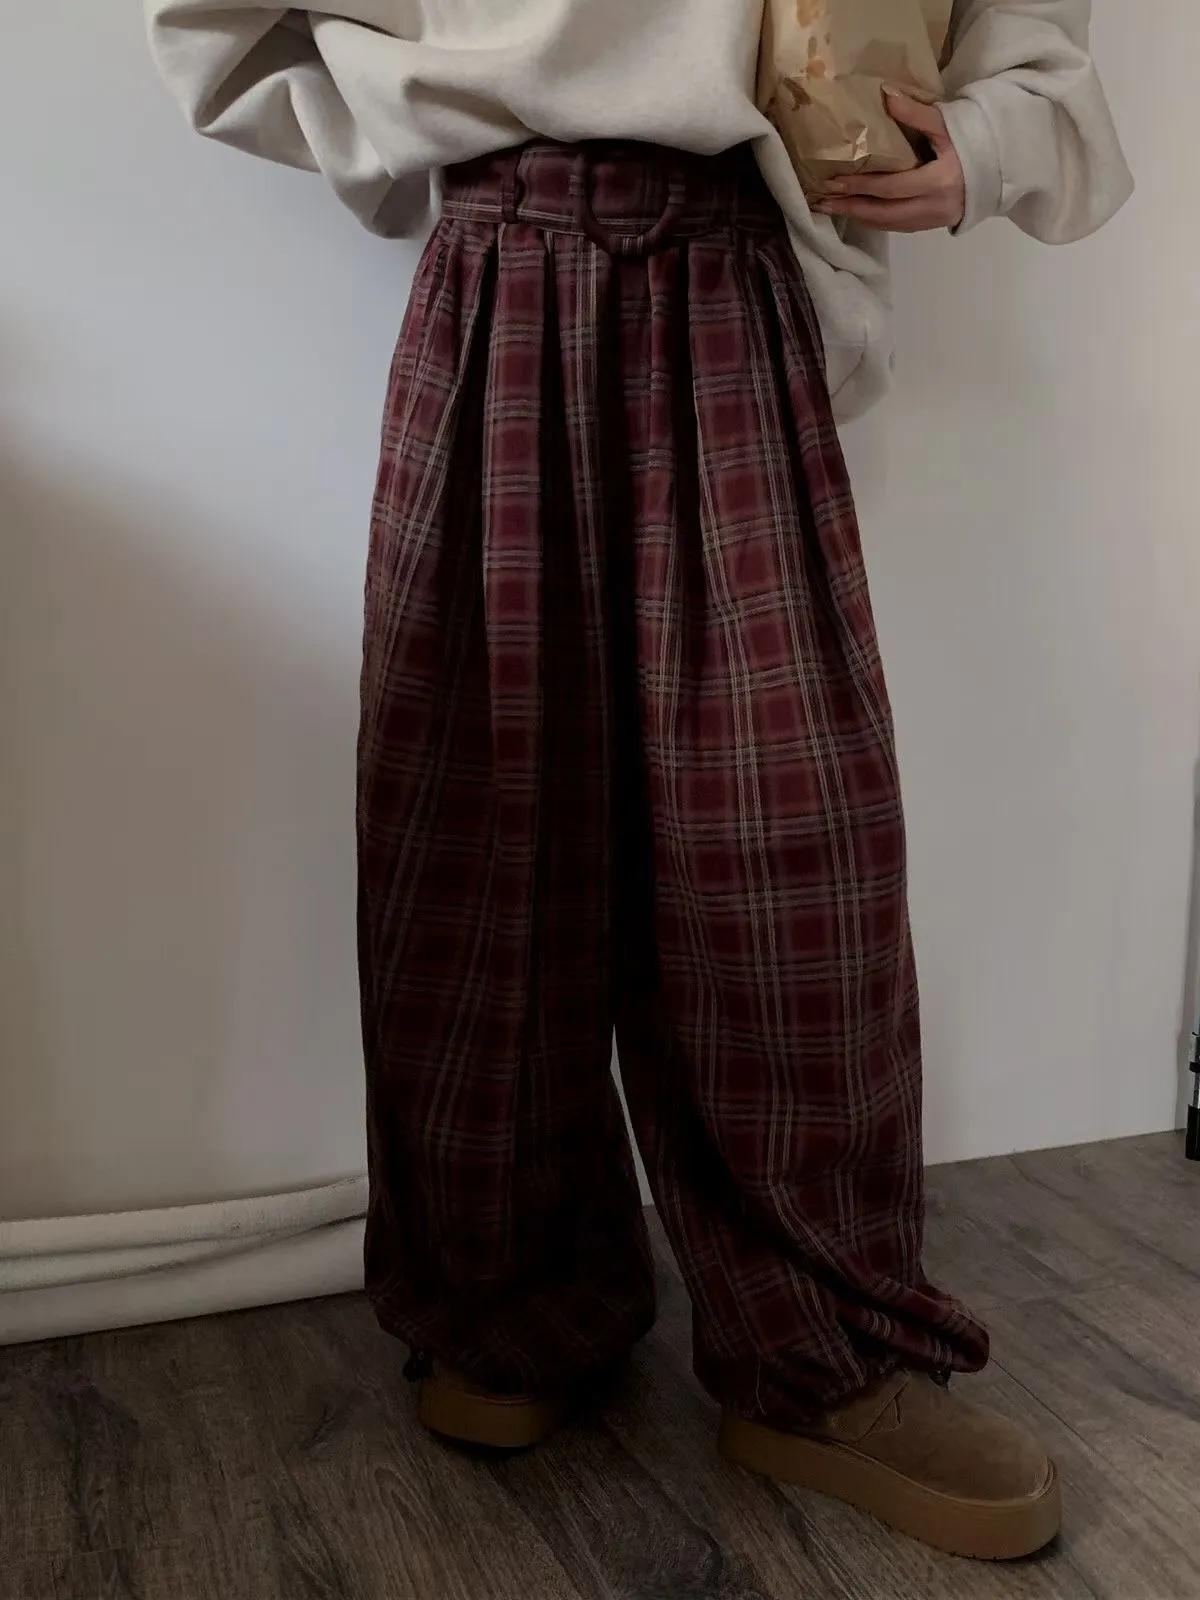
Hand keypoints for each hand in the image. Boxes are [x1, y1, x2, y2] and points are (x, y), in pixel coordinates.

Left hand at [811, 90, 965, 232]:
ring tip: (833, 209)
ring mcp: (933, 220)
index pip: (889, 188)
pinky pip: (898, 227)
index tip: (832, 182)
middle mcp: (933, 207)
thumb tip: (886, 94)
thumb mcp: (948, 125)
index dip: (859, 187)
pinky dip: (876, 220)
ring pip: (889, 225)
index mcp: (937, 182)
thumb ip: (917, 114)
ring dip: (859, 217)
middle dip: (851, 208)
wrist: (1003, 168)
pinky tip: (859, 212)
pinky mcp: (933, 225)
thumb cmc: (975, 143)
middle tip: (821, 203)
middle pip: (883, 213)